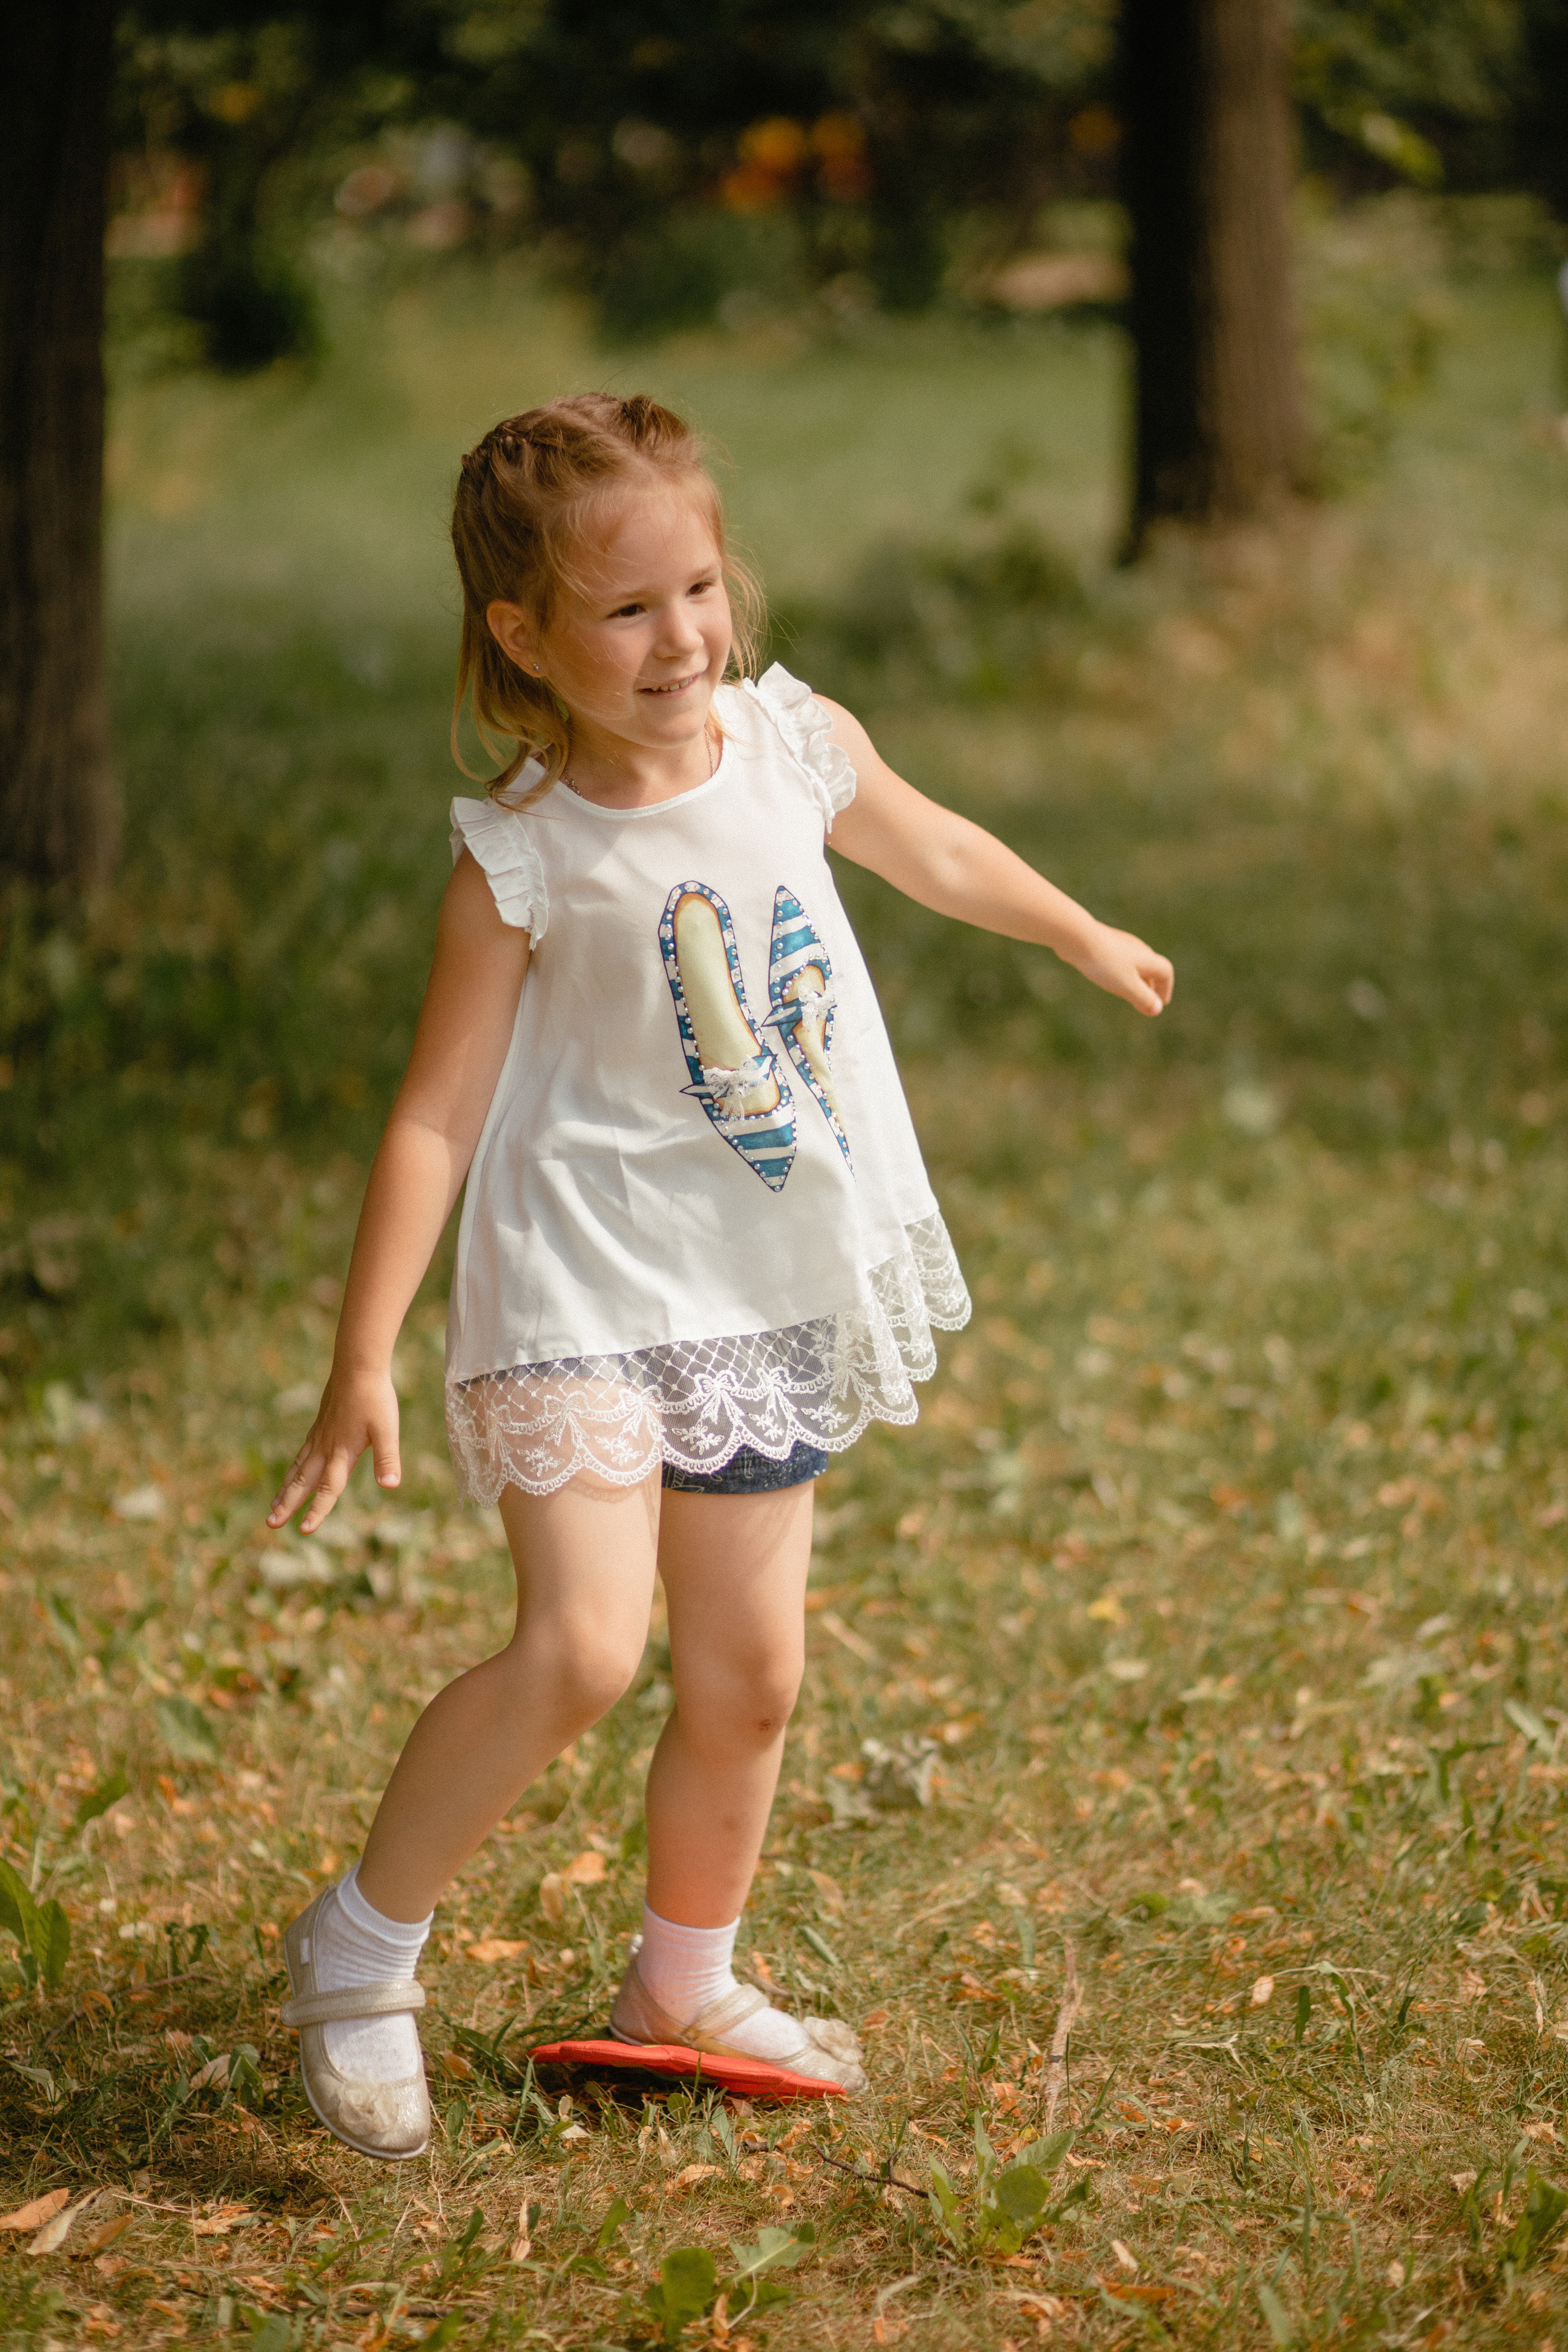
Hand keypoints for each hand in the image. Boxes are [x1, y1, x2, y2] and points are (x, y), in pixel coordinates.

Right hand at [266, 1366, 401, 1534]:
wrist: (358, 1366)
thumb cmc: (376, 1398)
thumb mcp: (388, 1429)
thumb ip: (388, 1459)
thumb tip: (391, 1485)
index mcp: (342, 1453)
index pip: (328, 1489)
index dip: (317, 1511)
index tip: (303, 1531)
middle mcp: (325, 1448)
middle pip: (304, 1483)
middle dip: (288, 1505)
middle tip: (271, 1525)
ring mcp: (319, 1437)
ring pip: (298, 1469)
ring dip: (285, 1489)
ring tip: (273, 1507)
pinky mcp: (319, 1426)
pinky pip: (301, 1454)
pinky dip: (293, 1469)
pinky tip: (292, 1473)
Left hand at [1066, 922, 1173, 1016]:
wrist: (1078, 937)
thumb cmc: (1105, 963)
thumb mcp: (1127, 986)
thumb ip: (1143, 998)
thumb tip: (1157, 1009)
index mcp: (1147, 958)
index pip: (1165, 972)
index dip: (1166, 988)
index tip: (1162, 1002)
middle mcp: (1137, 948)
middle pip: (1151, 965)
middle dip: (1152, 983)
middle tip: (1148, 998)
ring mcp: (1120, 943)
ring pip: (1135, 961)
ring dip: (1136, 977)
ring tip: (1129, 989)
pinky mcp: (1104, 942)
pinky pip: (1118, 958)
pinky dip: (1120, 970)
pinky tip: (1107, 975)